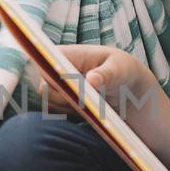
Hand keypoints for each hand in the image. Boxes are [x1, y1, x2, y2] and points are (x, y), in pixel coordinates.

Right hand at [40, 45, 159, 122]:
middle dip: (65, 98)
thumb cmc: (122, 71)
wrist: (126, 89)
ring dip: (71, 109)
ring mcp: (53, 88)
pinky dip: (72, 117)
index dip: (52, 76)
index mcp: (64, 54)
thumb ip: (106, 74)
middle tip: (90, 100)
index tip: (73, 89)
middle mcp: (52, 70)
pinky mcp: (58, 104)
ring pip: (50, 105)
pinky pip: (57, 116)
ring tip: (95, 102)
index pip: (44, 63)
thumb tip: (91, 80)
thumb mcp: (119, 70)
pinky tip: (89, 111)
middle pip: (44, 89)